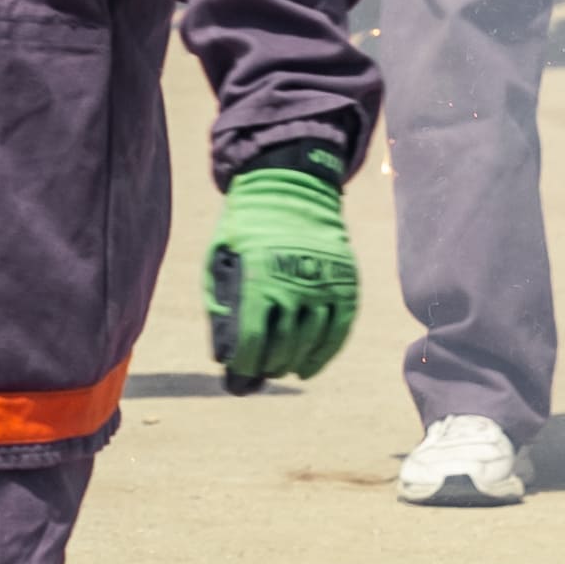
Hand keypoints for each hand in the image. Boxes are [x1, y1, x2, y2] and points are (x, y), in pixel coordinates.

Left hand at [204, 162, 360, 392]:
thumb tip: (223, 351)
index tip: (240, 374)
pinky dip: (324, 354)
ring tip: (282, 370)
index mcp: (259, 276)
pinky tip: (308, 367)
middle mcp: (294, 282)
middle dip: (270, 365)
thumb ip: (219, 302)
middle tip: (261, 373)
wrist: (290, 190)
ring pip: (312, 341)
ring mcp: (324, 283)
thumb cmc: (247, 228)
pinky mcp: (345, 283)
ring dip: (296, 363)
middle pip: (284, 344)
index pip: (254, 338)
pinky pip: (338, 330)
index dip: (246, 363)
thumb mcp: (220, 257)